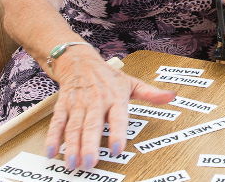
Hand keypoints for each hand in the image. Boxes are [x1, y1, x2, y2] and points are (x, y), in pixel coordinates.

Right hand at [44, 48, 174, 170]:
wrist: (79, 60)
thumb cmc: (108, 76)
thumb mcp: (131, 82)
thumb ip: (151, 94)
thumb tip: (173, 96)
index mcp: (115, 97)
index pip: (118, 116)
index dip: (118, 132)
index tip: (117, 148)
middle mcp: (96, 101)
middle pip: (92, 125)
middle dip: (90, 145)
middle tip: (90, 163)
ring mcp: (78, 103)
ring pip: (73, 126)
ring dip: (71, 146)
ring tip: (72, 163)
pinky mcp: (63, 105)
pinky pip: (57, 122)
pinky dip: (53, 137)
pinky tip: (52, 152)